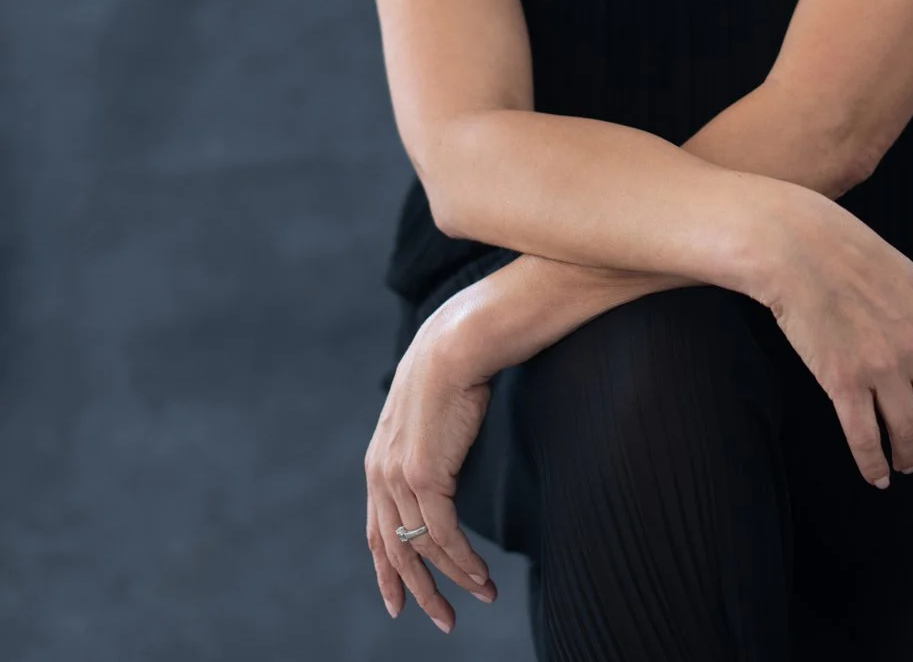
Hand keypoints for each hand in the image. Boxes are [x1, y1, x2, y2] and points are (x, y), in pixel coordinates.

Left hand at [364, 312, 498, 632]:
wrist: (457, 343)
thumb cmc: (451, 368)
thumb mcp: (428, 411)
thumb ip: (425, 440)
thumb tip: (443, 449)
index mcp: (378, 460)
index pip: (377, 531)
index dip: (388, 571)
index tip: (400, 602)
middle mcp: (381, 474)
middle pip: (394, 551)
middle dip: (419, 591)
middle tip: (443, 620)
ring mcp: (399, 477)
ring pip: (422, 549)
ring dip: (454, 580)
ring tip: (484, 596)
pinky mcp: (424, 476)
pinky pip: (444, 535)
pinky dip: (464, 562)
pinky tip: (483, 576)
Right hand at [757, 191, 912, 486]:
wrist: (796, 244)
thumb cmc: (849, 254)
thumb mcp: (910, 280)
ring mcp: (882, 365)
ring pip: (909, 433)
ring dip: (909, 457)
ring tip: (905, 466)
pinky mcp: (843, 380)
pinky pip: (865, 438)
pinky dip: (873, 463)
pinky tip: (876, 474)